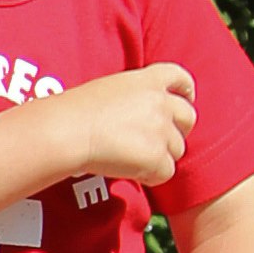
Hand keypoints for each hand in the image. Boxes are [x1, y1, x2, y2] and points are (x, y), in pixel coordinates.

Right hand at [58, 64, 196, 185]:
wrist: (66, 132)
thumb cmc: (72, 112)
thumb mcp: (106, 90)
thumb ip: (132, 98)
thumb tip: (138, 117)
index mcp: (146, 81)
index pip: (179, 76)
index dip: (185, 89)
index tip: (184, 97)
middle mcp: (160, 103)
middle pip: (188, 116)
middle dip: (177, 129)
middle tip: (155, 139)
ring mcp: (162, 130)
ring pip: (176, 148)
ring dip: (158, 155)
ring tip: (128, 157)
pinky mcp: (158, 157)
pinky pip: (165, 172)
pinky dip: (148, 175)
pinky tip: (126, 170)